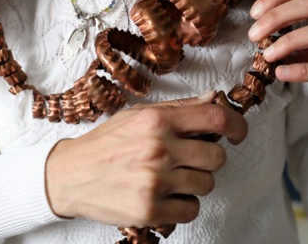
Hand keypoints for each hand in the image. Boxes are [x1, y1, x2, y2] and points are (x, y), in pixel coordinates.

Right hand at [44, 91, 247, 227]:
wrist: (69, 176)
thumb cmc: (105, 144)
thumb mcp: (138, 116)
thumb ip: (179, 109)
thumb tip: (215, 99)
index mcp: (157, 120)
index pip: (216, 118)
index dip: (237, 126)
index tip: (238, 133)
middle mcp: (158, 148)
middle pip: (217, 157)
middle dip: (208, 159)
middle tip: (189, 159)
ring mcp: (154, 181)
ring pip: (206, 185)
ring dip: (194, 183)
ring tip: (171, 178)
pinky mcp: (149, 210)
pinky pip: (191, 210)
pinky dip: (182, 206)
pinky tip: (164, 196)